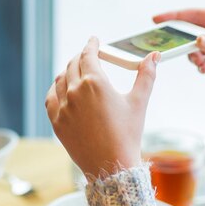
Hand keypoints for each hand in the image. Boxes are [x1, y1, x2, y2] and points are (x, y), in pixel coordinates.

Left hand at [45, 37, 159, 179]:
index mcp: (95, 82)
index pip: (88, 54)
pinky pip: (50, 98)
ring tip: (75, 71)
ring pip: (60, 80)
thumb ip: (146, 75)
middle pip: (73, 64)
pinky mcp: (56, 121)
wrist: (111, 165)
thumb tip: (154, 56)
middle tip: (87, 56)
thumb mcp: (139, 102)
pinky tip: (61, 90)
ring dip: (68, 71)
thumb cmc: (127, 134)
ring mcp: (63, 107)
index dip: (91, 44)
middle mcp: (75, 91)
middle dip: (80, 57)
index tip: (94, 40)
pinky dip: (55, 90)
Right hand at [153, 9, 204, 88]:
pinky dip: (201, 66)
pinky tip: (204, 70)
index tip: (157, 19)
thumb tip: (199, 40)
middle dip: (180, 39)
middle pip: (192, 32)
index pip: (197, 15)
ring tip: (197, 62)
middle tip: (166, 46)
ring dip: (192, 56)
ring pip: (196, 50)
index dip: (176, 16)